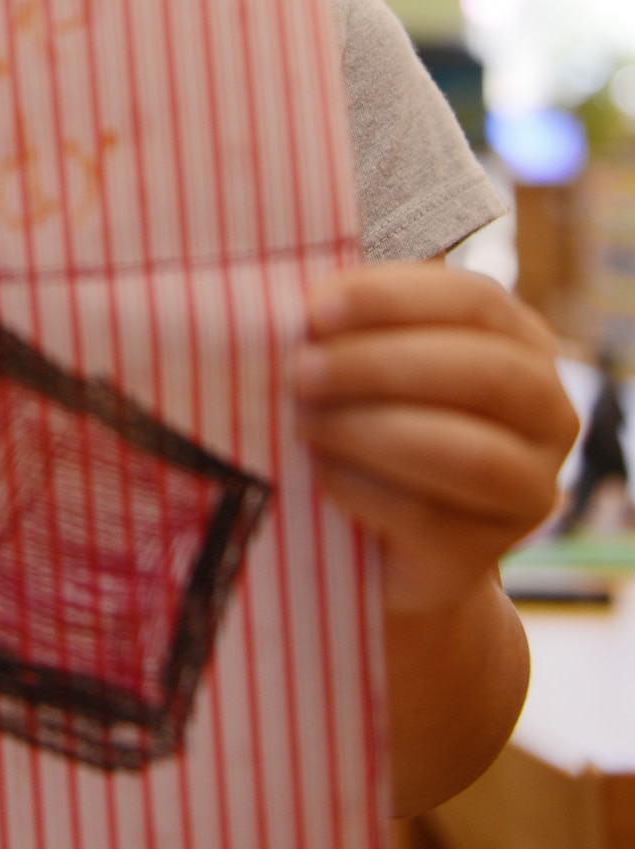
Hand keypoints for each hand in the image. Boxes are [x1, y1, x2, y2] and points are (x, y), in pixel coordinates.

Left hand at [289, 265, 578, 614]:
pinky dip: (360, 486)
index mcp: (523, 344)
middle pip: (482, 373)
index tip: (317, 308)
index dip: (394, 300)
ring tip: (302, 420)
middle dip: (379, 365)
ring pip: (466, 452)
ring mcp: (528, 488)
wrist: (381, 545)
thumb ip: (356, 326)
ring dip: (369, 429)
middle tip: (300, 369)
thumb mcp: (371, 362)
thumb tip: (298, 299)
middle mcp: (548, 412)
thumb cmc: (372, 423)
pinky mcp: (484, 549)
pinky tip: (316, 471)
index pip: (476, 302)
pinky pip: (427, 514)